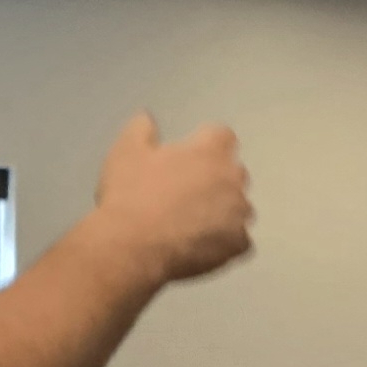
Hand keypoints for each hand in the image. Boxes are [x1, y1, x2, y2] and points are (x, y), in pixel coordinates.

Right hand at [94, 113, 252, 283]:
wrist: (132, 247)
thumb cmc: (130, 194)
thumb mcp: (126, 150)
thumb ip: (142, 128)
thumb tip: (148, 119)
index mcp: (211, 151)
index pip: (223, 135)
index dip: (205, 143)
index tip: (188, 156)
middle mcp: (233, 179)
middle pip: (233, 172)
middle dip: (215, 178)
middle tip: (185, 192)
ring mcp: (239, 214)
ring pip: (239, 206)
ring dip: (223, 209)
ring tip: (193, 222)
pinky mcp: (238, 244)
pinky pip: (239, 239)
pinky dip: (225, 240)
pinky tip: (202, 244)